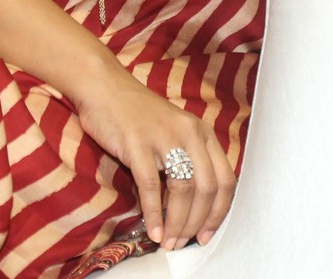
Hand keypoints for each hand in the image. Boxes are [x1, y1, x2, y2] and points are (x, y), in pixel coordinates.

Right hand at [75, 71, 235, 250]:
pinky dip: (154, 213)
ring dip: (177, 222)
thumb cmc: (139, 117)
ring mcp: (165, 137)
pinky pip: (151, 185)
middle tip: (184, 243)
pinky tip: (153, 230)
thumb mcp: (174, 134)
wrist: (107, 90)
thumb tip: (191, 210)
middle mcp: (191, 133)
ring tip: (168, 242)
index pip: (225, 178)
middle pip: (207, 187)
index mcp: (203, 133)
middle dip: (198, 222)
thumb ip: (187, 162)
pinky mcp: (138, 143)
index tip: (206, 234)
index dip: (219, 211)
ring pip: (183, 189)